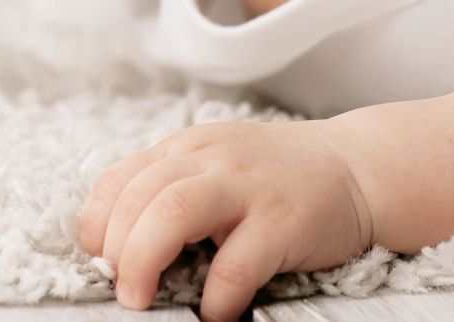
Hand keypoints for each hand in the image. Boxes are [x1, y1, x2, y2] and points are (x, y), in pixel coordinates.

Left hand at [75, 119, 375, 321]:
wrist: (357, 167)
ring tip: (141, 299)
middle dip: (116, 249)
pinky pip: (236, 263)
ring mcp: (247, 187)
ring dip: (145, 260)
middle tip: (121, 290)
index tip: (96, 258)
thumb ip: (172, 187)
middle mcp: (212, 159)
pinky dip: (215, 295)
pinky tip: (213, 311)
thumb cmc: (278, 176)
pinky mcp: (282, 220)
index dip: (97, 223)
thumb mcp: (217, 165)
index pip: (120, 178)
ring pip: (173, 213)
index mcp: (187, 148)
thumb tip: (116, 244)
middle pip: (139, 197)